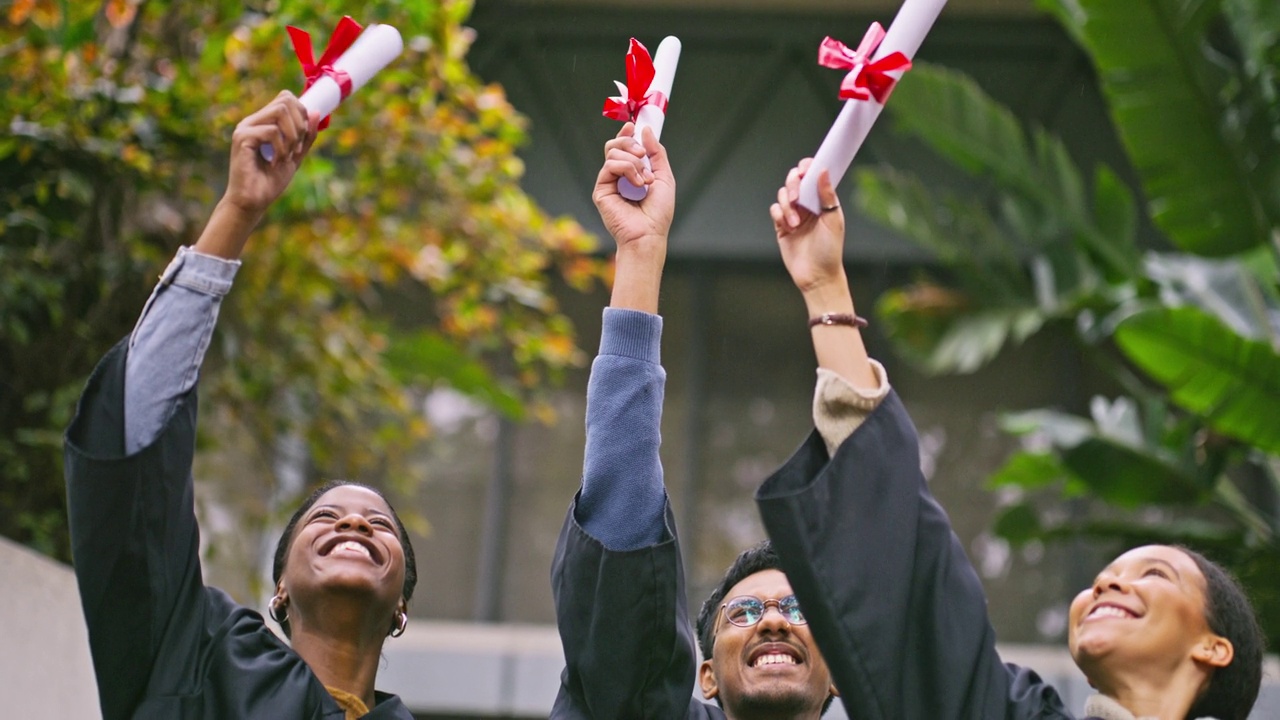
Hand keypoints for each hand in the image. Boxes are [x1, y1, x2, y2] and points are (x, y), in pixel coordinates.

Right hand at [222, 91, 317, 219]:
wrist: (253, 202)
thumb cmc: (270, 182)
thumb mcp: (295, 156)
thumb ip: (306, 136)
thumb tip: (316, 112)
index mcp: (263, 122)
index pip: (285, 98)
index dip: (302, 112)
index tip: (303, 139)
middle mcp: (252, 121)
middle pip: (285, 101)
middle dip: (300, 125)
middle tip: (297, 149)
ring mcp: (245, 128)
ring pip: (280, 112)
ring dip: (292, 137)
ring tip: (287, 156)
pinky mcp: (241, 138)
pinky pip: (272, 131)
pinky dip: (281, 148)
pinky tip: (275, 163)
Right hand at [592, 123, 674, 250]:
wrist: (649, 233)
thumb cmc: (658, 212)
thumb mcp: (664, 177)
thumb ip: (656, 153)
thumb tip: (644, 130)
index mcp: (631, 172)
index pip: (623, 146)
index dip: (627, 134)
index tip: (634, 126)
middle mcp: (618, 176)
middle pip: (615, 145)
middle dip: (630, 143)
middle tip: (643, 155)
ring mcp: (608, 182)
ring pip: (613, 153)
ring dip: (634, 162)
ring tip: (644, 180)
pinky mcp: (600, 190)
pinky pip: (610, 165)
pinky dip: (627, 169)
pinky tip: (637, 184)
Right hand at [770, 160, 846, 295]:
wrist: (816, 275)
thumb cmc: (830, 251)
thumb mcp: (833, 220)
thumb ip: (827, 195)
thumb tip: (823, 171)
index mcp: (822, 200)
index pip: (813, 175)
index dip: (807, 168)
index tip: (805, 171)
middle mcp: (808, 204)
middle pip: (794, 180)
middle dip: (793, 186)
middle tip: (797, 199)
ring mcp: (794, 214)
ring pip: (782, 195)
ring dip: (787, 206)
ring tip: (795, 223)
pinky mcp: (782, 225)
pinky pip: (774, 210)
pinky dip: (779, 215)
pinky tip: (788, 227)